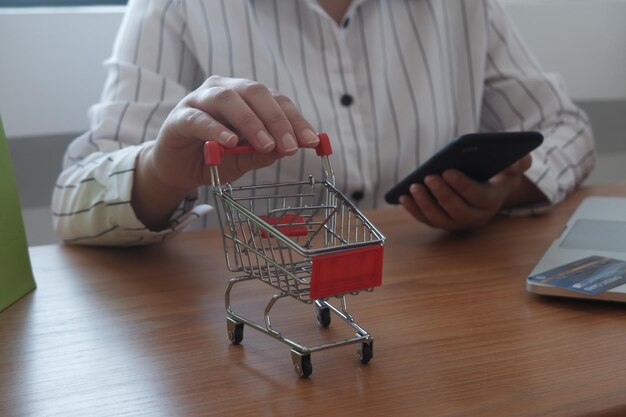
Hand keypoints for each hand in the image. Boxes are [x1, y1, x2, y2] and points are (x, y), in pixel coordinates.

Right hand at [149, 75, 319, 190]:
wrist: (177, 169)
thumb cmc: (214, 158)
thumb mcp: (244, 159)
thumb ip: (264, 151)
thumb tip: (291, 148)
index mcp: (245, 96)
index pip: (275, 100)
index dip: (295, 119)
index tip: (312, 141)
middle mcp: (223, 90)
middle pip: (254, 92)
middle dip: (277, 119)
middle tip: (290, 146)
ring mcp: (199, 100)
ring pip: (227, 99)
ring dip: (251, 121)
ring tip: (266, 143)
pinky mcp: (180, 117)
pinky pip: (199, 119)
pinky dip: (216, 129)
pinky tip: (230, 142)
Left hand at [399, 155, 541, 230]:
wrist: (490, 189)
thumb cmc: (499, 173)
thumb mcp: (513, 166)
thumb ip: (519, 162)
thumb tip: (517, 160)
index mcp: (490, 201)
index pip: (476, 196)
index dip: (461, 185)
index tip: (447, 171)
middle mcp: (475, 217)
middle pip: (456, 210)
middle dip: (441, 194)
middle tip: (428, 177)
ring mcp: (456, 223)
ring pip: (439, 218)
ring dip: (424, 203)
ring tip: (413, 186)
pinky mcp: (442, 223)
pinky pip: (426, 219)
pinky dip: (414, 210)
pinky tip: (402, 196)